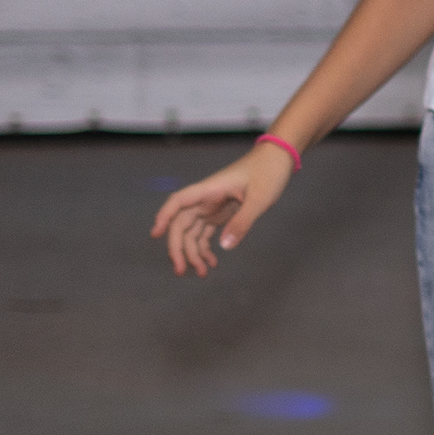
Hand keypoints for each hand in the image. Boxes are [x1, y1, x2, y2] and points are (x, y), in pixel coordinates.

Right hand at [152, 146, 293, 276]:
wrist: (277, 160)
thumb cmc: (267, 172)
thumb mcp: (259, 198)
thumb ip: (242, 222)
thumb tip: (224, 247)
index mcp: (209, 190)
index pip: (178, 202)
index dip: (164, 217)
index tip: (156, 235)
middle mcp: (205, 199)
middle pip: (181, 224)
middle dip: (177, 248)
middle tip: (181, 270)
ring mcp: (212, 207)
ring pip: (192, 233)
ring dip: (193, 253)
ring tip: (201, 274)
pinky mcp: (221, 214)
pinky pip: (205, 233)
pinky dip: (205, 248)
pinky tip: (212, 263)